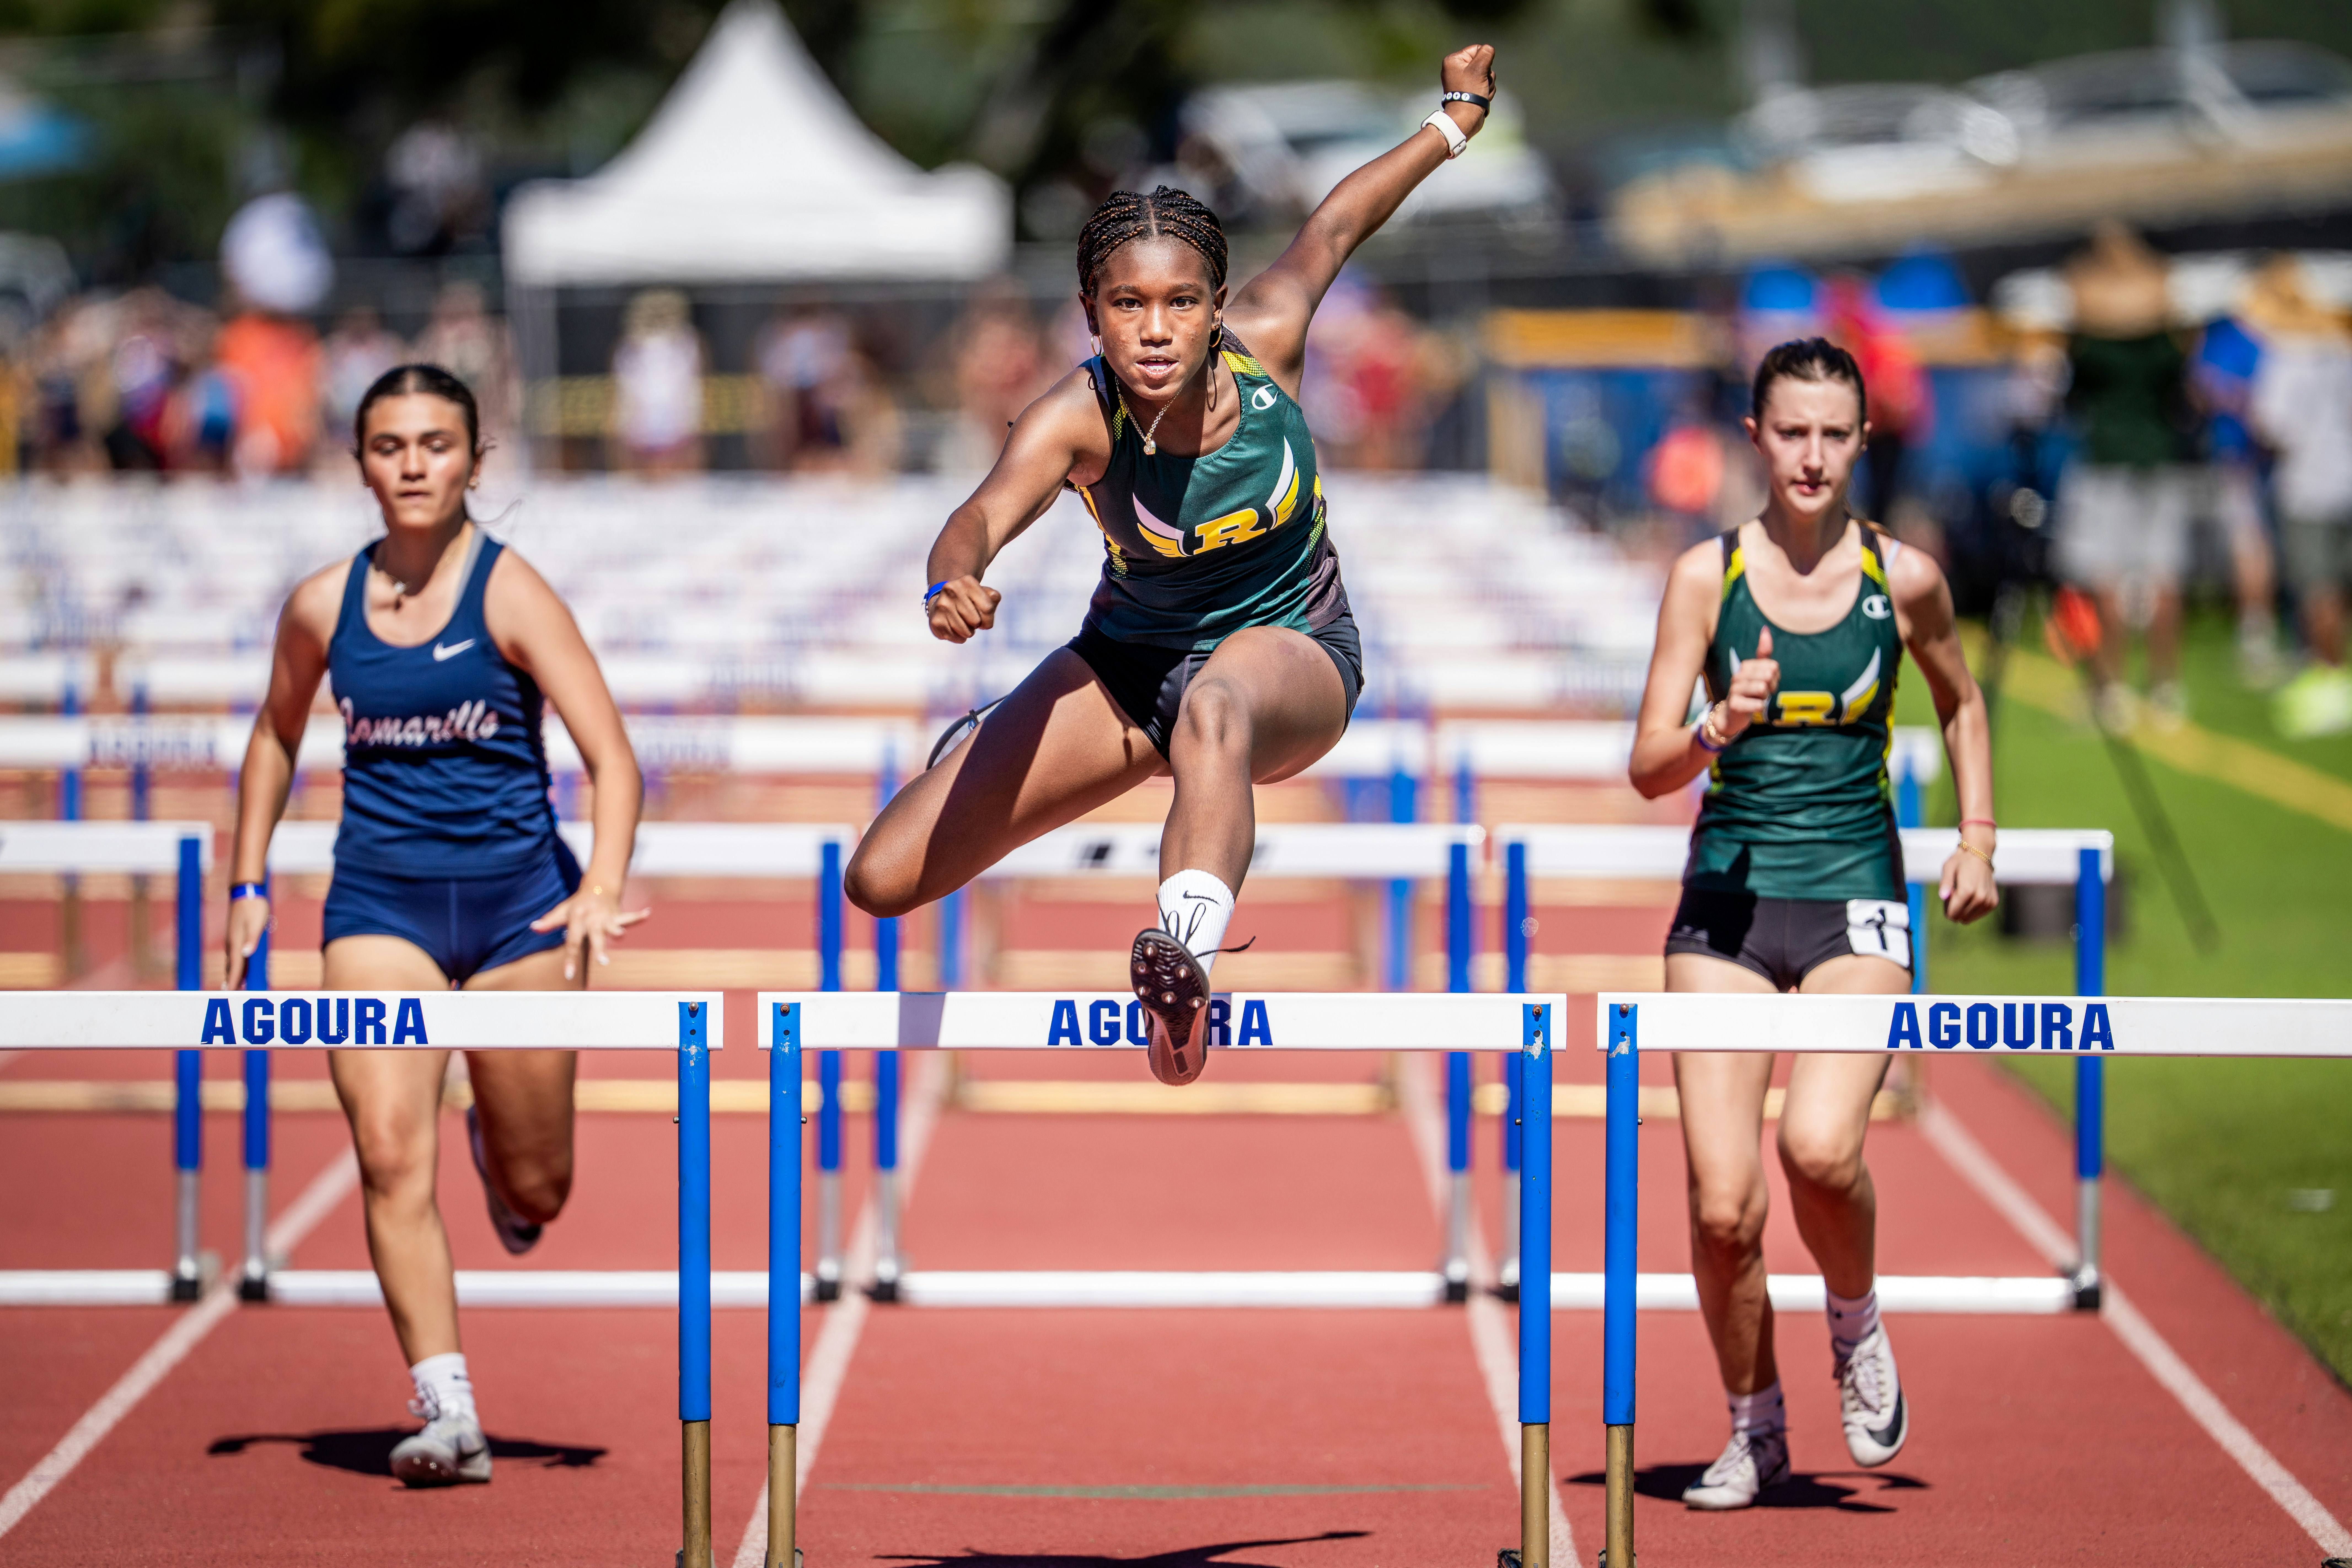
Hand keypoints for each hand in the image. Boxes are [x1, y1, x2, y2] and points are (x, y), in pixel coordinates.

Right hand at [224, 895, 269, 989]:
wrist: (246, 892)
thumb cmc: (254, 907)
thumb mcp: (257, 922)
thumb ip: (252, 939)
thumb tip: (246, 953)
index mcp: (237, 941)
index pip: (235, 966)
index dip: (234, 980)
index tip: (231, 993)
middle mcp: (232, 943)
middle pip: (231, 967)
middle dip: (231, 981)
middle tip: (228, 997)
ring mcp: (233, 939)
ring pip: (233, 962)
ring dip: (232, 974)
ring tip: (232, 988)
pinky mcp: (236, 936)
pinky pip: (236, 955)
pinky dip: (237, 965)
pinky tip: (239, 970)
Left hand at [531, 884, 651, 981]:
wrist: (597, 886)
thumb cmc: (578, 904)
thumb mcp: (562, 911)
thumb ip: (549, 921)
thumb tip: (533, 927)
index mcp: (577, 919)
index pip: (572, 942)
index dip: (571, 959)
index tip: (569, 975)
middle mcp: (592, 918)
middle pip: (594, 935)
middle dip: (599, 948)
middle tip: (603, 961)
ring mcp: (606, 916)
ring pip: (612, 925)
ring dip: (617, 930)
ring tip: (621, 935)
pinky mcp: (617, 914)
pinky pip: (628, 916)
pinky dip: (638, 915)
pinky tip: (647, 913)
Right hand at [926, 577, 999, 644]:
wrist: (943, 602)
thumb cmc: (969, 600)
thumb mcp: (984, 595)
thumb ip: (993, 597)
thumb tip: (993, 597)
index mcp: (967, 581)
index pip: (988, 608)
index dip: (989, 618)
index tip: (983, 616)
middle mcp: (951, 590)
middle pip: (976, 621)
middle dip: (977, 624)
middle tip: (970, 618)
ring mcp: (942, 606)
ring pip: (967, 632)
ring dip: (968, 632)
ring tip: (962, 622)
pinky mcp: (935, 621)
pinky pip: (956, 638)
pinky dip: (958, 637)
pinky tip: (953, 627)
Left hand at [1440, 44, 1496, 135]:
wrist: (1466, 118)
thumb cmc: (1470, 93)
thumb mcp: (1479, 68)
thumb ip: (1486, 53)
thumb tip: (1488, 49)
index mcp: (1453, 60)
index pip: (1477, 49)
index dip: (1484, 60)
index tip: (1480, 72)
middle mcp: (1456, 68)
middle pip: (1482, 62)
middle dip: (1486, 74)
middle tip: (1480, 84)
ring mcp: (1463, 80)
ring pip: (1485, 74)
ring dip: (1488, 84)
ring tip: (1481, 93)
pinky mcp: (1469, 90)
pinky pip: (1484, 84)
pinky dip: (1486, 91)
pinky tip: (1481, 98)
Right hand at [1721, 626, 1778, 736]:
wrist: (1732, 715)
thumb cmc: (1748, 693)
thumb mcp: (1757, 672)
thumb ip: (1763, 653)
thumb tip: (1765, 629)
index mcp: (1745, 666)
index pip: (1772, 666)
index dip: (1775, 677)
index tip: (1766, 683)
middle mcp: (1737, 676)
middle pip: (1768, 675)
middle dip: (1771, 687)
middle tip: (1763, 693)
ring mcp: (1734, 690)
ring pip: (1762, 688)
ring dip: (1765, 697)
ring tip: (1757, 699)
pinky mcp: (1735, 704)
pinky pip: (1758, 704)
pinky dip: (1760, 707)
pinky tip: (1753, 708)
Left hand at [1939, 835, 1999, 924]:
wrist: (1980, 854)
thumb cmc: (1961, 861)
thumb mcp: (1948, 869)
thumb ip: (1944, 884)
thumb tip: (1943, 897)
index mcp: (1967, 891)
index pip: (1952, 913)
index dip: (1946, 907)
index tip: (1948, 896)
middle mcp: (1980, 898)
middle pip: (1960, 917)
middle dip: (1954, 909)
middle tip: (1955, 894)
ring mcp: (1988, 901)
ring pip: (1969, 918)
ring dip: (1963, 909)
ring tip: (1964, 894)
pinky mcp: (1993, 903)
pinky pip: (1978, 914)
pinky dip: (1972, 909)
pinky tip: (1972, 897)